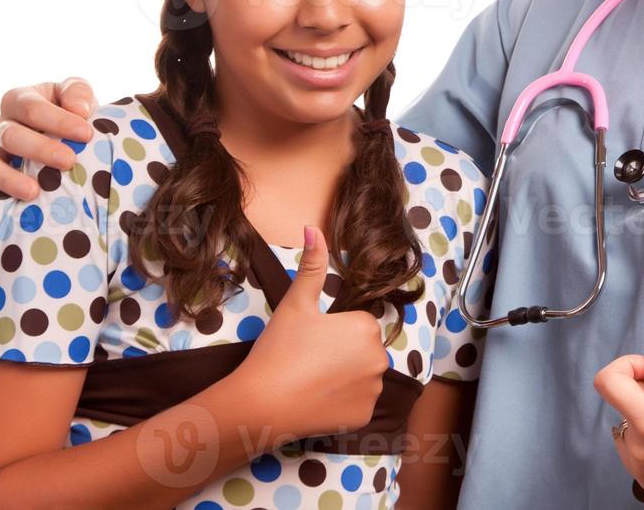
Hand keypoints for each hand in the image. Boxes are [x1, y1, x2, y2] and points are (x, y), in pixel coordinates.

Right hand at [0, 78, 96, 200]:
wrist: (72, 140)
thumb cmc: (73, 114)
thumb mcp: (77, 95)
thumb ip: (78, 93)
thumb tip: (79, 110)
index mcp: (20, 101)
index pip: (31, 108)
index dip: (57, 120)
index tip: (86, 134)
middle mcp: (2, 128)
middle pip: (10, 135)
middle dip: (39, 149)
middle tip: (69, 161)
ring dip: (9, 179)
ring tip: (35, 192)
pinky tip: (15, 209)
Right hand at [234, 225, 389, 442]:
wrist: (263, 404)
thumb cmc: (279, 349)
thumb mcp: (296, 303)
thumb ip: (311, 264)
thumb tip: (312, 228)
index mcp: (366, 327)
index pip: (356, 323)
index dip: (331, 330)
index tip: (309, 340)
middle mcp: (380, 358)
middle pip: (362, 349)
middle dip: (341, 352)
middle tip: (307, 360)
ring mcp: (373, 390)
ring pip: (361, 376)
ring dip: (343, 377)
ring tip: (310, 380)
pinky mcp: (363, 416)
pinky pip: (356, 403)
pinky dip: (341, 402)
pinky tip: (317, 399)